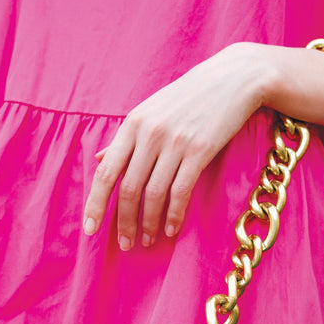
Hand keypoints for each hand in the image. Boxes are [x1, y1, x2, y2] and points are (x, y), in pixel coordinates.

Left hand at [83, 43, 268, 248]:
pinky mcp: (200, 151)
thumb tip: (101, 158)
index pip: (106, 171)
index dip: (96, 203)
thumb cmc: (191, 96)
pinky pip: (181, 191)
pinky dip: (174, 215)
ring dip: (149, 223)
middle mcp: (149, 134)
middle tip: (125, 245)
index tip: (91, 228)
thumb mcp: (152, 110)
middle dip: (124, 222)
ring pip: (153, 194)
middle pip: (128, 188)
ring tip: (148, 241)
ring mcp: (174, 143)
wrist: (233, 79)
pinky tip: (171, 230)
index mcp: (132, 124)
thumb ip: (127, 137)